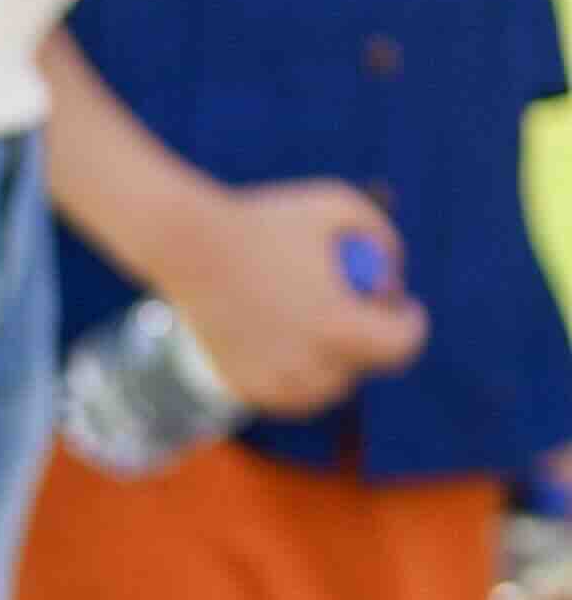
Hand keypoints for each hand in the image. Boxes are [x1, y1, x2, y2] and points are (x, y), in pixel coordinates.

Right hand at [153, 175, 430, 414]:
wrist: (189, 248)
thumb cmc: (265, 220)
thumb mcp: (337, 206)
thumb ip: (381, 236)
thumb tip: (395, 275)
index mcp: (338, 326)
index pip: (403, 347)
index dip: (411, 324)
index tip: (403, 308)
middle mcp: (309, 366)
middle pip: (363, 368)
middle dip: (368, 341)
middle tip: (355, 310)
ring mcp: (273, 383)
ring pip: (325, 389)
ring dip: (333, 363)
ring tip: (322, 327)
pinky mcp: (244, 388)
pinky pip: (288, 394)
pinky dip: (296, 374)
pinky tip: (290, 342)